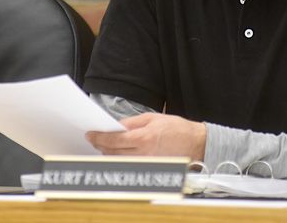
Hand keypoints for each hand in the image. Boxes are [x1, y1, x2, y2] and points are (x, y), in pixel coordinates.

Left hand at [86, 113, 206, 160]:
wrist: (195, 143)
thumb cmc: (176, 129)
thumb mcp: (153, 118)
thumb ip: (132, 122)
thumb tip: (116, 126)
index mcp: (143, 138)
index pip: (114, 140)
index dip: (99, 137)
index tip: (91, 134)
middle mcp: (143, 153)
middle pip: (113, 152)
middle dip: (101, 145)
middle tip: (94, 139)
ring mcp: (146, 164)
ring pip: (119, 161)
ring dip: (108, 153)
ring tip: (103, 145)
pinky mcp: (149, 169)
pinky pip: (129, 165)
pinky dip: (120, 159)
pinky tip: (117, 153)